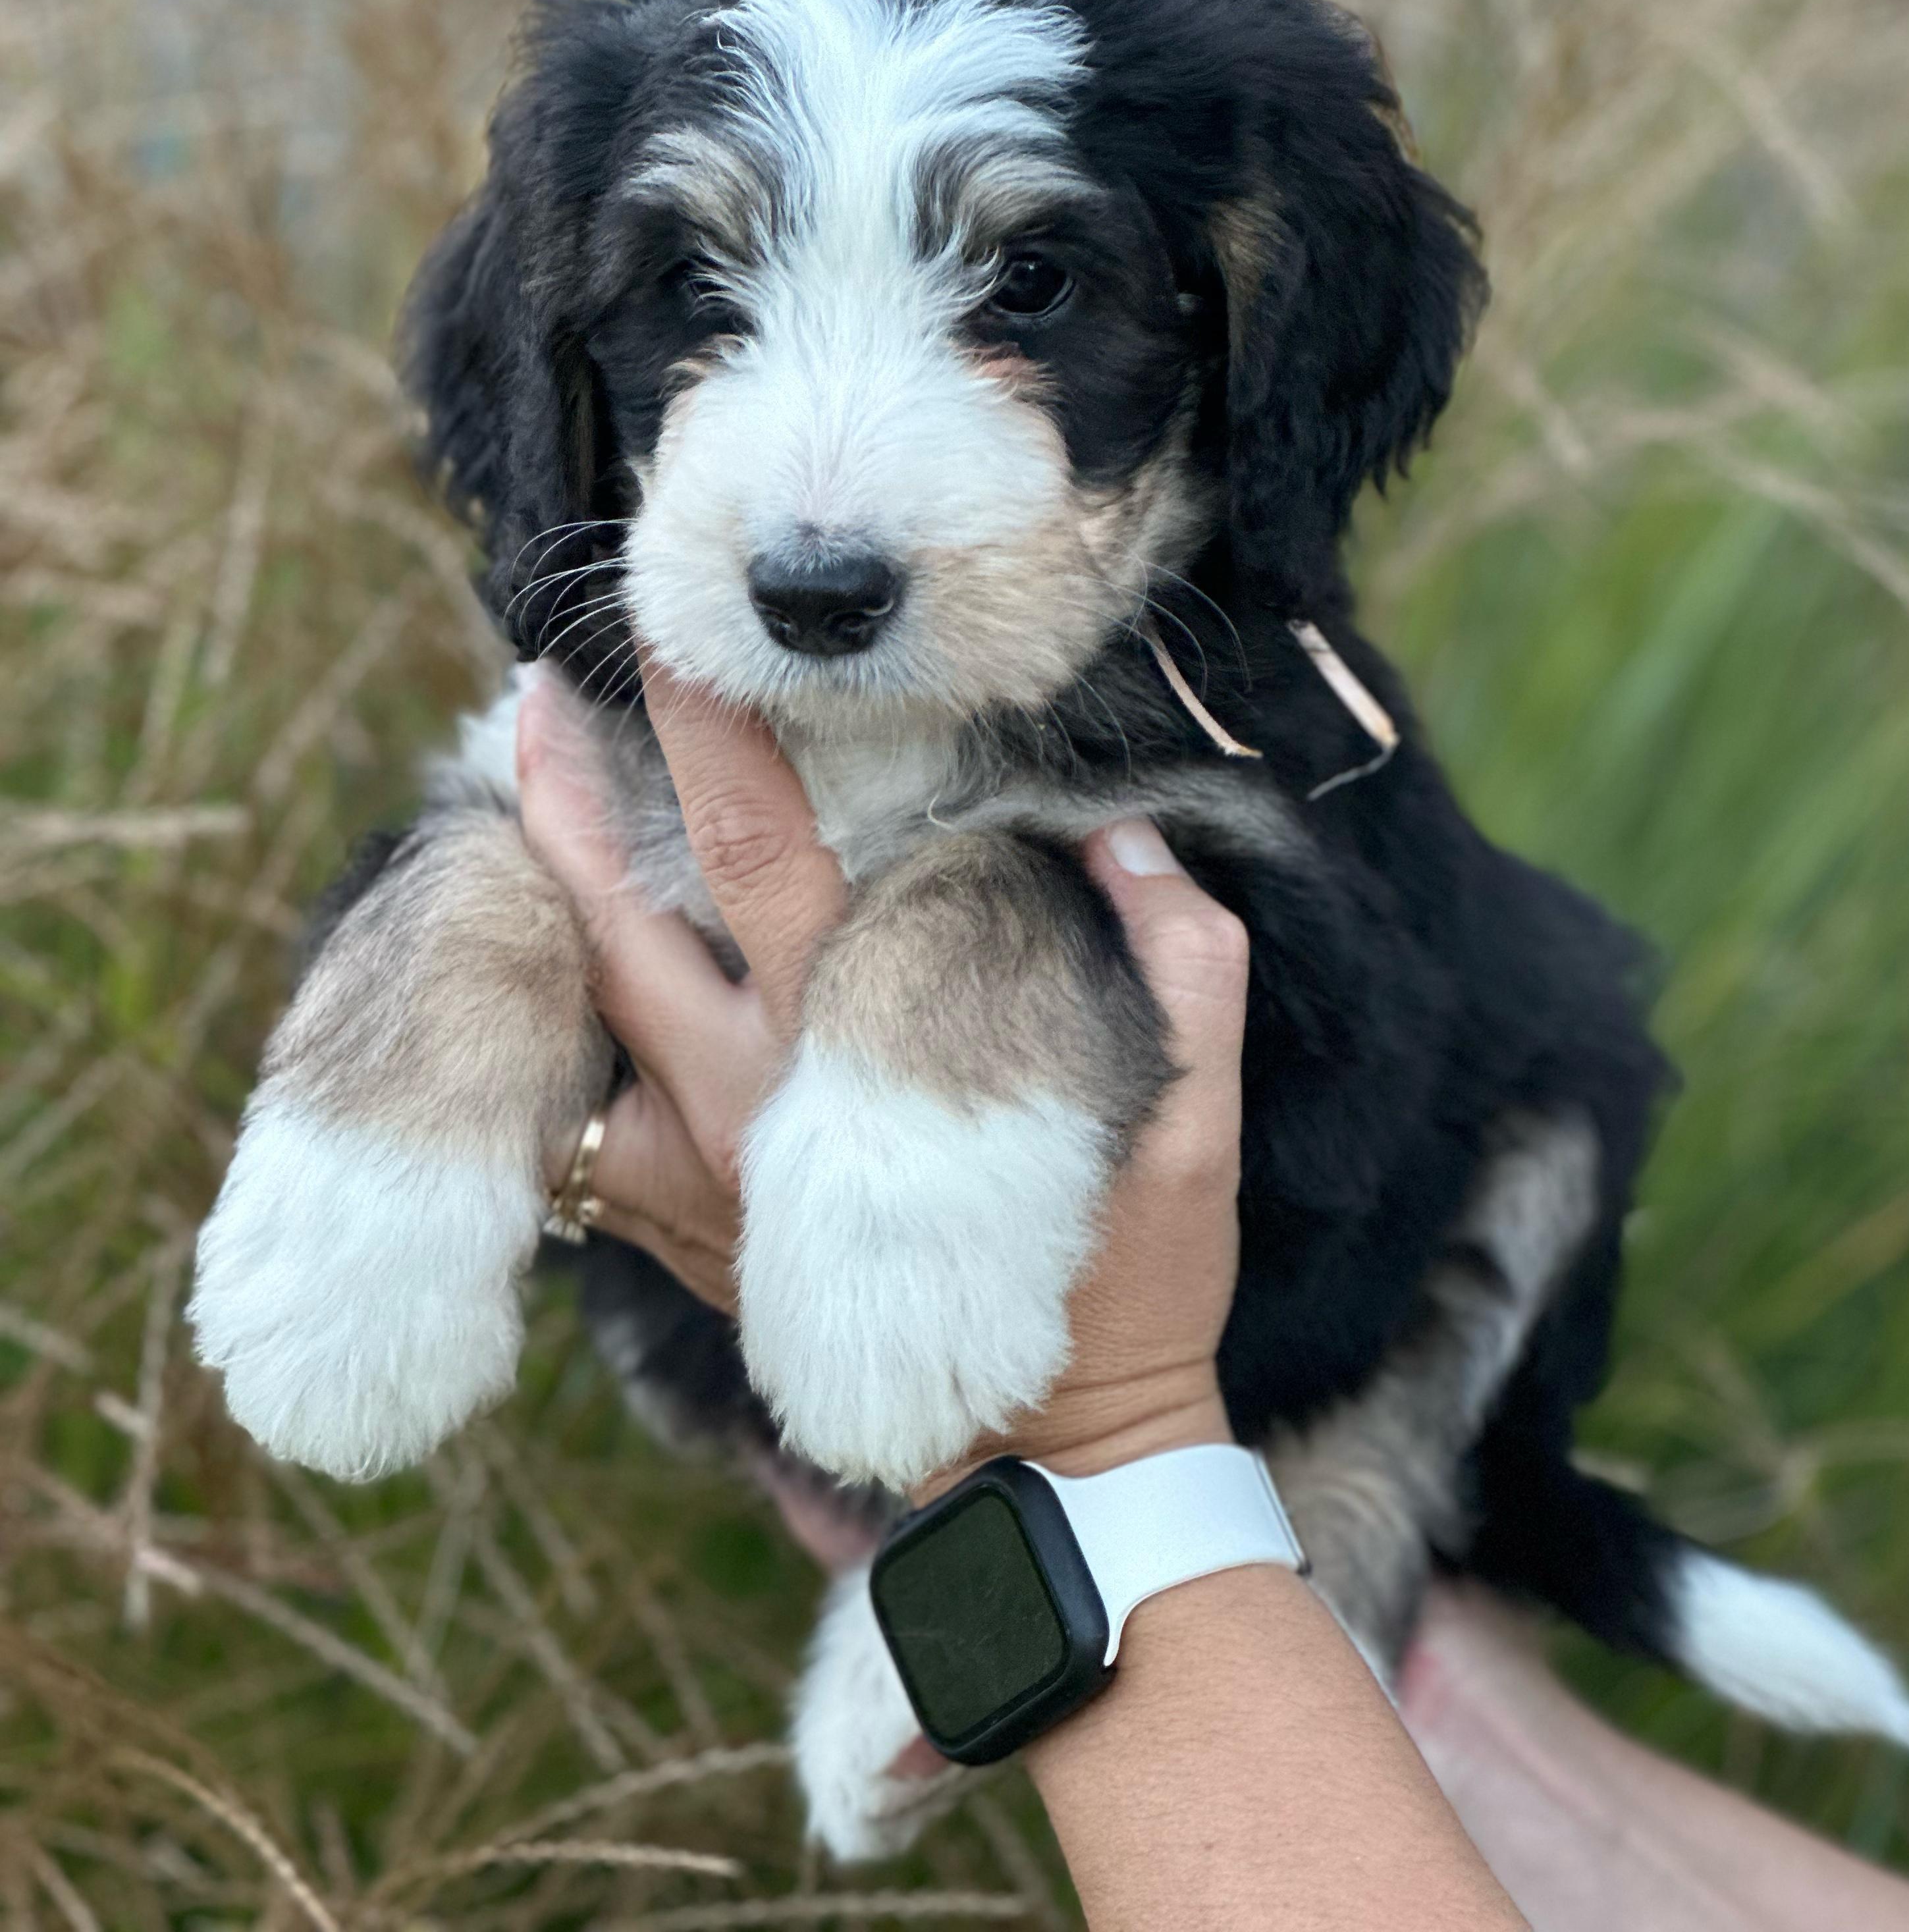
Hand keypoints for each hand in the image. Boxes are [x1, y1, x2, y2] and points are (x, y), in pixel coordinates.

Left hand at [517, 663, 1252, 1490]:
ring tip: (523, 792)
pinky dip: (557, 1026)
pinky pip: (573, 1124)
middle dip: (565, 795)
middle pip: (615, 924)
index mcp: (852, 1062)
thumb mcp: (1191, 1120)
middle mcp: (745, 1113)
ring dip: (542, 899)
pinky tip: (559, 953)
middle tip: (530, 689)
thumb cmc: (1125, 1281)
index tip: (681, 641)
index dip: (710, 739)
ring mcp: (694, 1184)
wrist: (1051, 1462)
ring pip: (571, 1019)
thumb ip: (1183, 961)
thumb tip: (1127, 836)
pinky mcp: (676, 1239)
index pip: (758, 855)